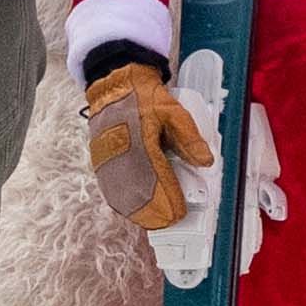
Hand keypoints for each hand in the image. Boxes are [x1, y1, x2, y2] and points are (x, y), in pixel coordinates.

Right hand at [79, 45, 216, 237]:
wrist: (114, 84)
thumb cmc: (145, 97)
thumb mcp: (174, 111)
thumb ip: (190, 138)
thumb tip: (206, 162)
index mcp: (141, 139)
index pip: (154, 177)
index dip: (167, 198)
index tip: (178, 212)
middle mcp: (120, 151)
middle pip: (136, 191)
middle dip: (153, 211)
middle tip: (170, 221)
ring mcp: (107, 157)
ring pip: (120, 193)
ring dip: (137, 211)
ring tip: (154, 222)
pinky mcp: (99, 159)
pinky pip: (109, 187)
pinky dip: (122, 202)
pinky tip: (132, 210)